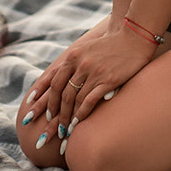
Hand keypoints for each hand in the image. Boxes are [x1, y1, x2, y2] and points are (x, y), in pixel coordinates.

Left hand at [24, 17, 155, 135]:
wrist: (135, 38)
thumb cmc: (112, 46)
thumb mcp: (87, 50)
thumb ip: (74, 63)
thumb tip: (60, 79)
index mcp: (73, 56)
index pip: (52, 81)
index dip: (43, 98)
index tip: (36, 112)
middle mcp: (80, 64)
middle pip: (61, 93)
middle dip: (54, 113)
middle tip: (50, 128)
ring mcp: (93, 72)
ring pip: (74, 99)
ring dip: (67, 118)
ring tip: (64, 132)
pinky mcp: (107, 80)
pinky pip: (89, 100)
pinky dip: (81, 114)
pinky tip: (78, 124)